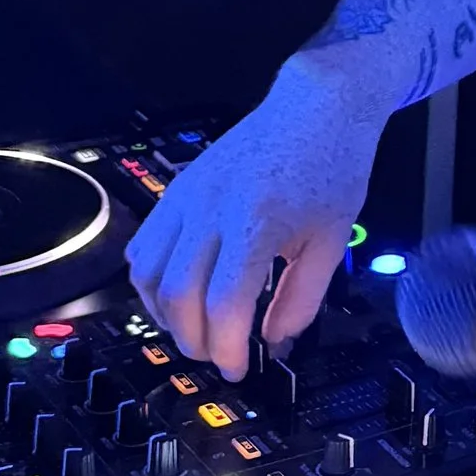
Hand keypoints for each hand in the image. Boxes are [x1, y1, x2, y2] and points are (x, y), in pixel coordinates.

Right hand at [125, 62, 384, 381]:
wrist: (315, 107)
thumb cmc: (332, 167)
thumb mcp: (332, 240)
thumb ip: (302, 298)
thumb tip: (274, 341)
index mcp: (256, 222)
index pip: (224, 303)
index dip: (227, 347)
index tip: (240, 368)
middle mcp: (211, 209)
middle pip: (178, 295)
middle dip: (194, 339)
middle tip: (218, 355)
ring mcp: (186, 197)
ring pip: (148, 273)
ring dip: (165, 314)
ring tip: (196, 330)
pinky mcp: (176, 190)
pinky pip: (142, 244)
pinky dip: (150, 280)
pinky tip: (176, 294)